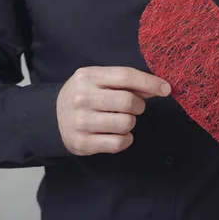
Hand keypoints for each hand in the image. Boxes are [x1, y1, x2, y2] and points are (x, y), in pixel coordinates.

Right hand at [56, 66, 170, 155]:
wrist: (53, 117)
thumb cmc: (85, 95)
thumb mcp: (100, 80)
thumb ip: (127, 82)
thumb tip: (159, 87)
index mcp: (88, 76)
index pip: (126, 76)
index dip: (150, 82)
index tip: (166, 88)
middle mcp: (82, 98)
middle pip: (129, 102)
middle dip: (139, 106)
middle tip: (133, 108)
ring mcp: (81, 121)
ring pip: (126, 124)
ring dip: (131, 123)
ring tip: (121, 120)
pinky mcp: (83, 143)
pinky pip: (119, 143)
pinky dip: (125, 139)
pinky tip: (117, 134)